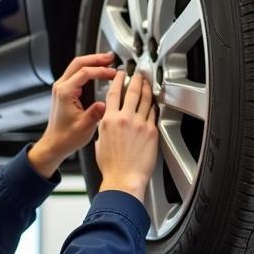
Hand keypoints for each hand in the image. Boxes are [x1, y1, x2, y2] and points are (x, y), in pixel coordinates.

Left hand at [28, 53, 117, 177]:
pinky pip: (76, 73)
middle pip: (78, 63)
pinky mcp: (64, 91)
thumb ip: (95, 113)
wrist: (55, 144)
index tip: (113, 73)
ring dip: (92, 62)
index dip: (101, 70)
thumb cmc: (66, 137)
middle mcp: (61, 87)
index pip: (84, 73)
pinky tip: (98, 71)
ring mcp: (61, 88)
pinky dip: (88, 69)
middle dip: (96, 58)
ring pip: (76, 66)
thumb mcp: (85, 127)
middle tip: (111, 57)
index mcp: (65, 93)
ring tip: (107, 61)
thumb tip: (106, 103)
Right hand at [95, 72, 158, 202]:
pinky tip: (154, 104)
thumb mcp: (99, 141)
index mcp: (109, 120)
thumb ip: (104, 127)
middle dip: (137, 80)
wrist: (123, 179)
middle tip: (139, 74)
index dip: (118, 80)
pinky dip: (153, 107)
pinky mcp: (151, 132)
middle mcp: (124, 119)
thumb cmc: (111, 166)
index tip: (121, 74)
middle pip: (133, 92)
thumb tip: (108, 121)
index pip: (114, 93)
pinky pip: (153, 115)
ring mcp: (139, 124)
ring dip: (147, 90)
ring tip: (148, 84)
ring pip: (146, 101)